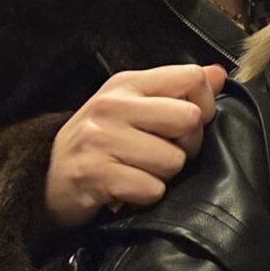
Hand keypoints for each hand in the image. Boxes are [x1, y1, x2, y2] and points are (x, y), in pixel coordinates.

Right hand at [43, 63, 226, 230]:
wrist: (50, 181)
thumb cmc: (101, 143)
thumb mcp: (134, 107)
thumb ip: (176, 90)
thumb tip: (219, 74)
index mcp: (127, 84)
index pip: (191, 77)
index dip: (203, 106)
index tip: (182, 125)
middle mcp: (112, 106)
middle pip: (189, 119)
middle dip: (186, 146)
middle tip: (162, 154)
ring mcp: (100, 139)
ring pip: (173, 161)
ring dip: (163, 176)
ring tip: (138, 171)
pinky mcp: (95, 174)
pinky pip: (152, 189)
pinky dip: (146, 197)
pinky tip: (127, 189)